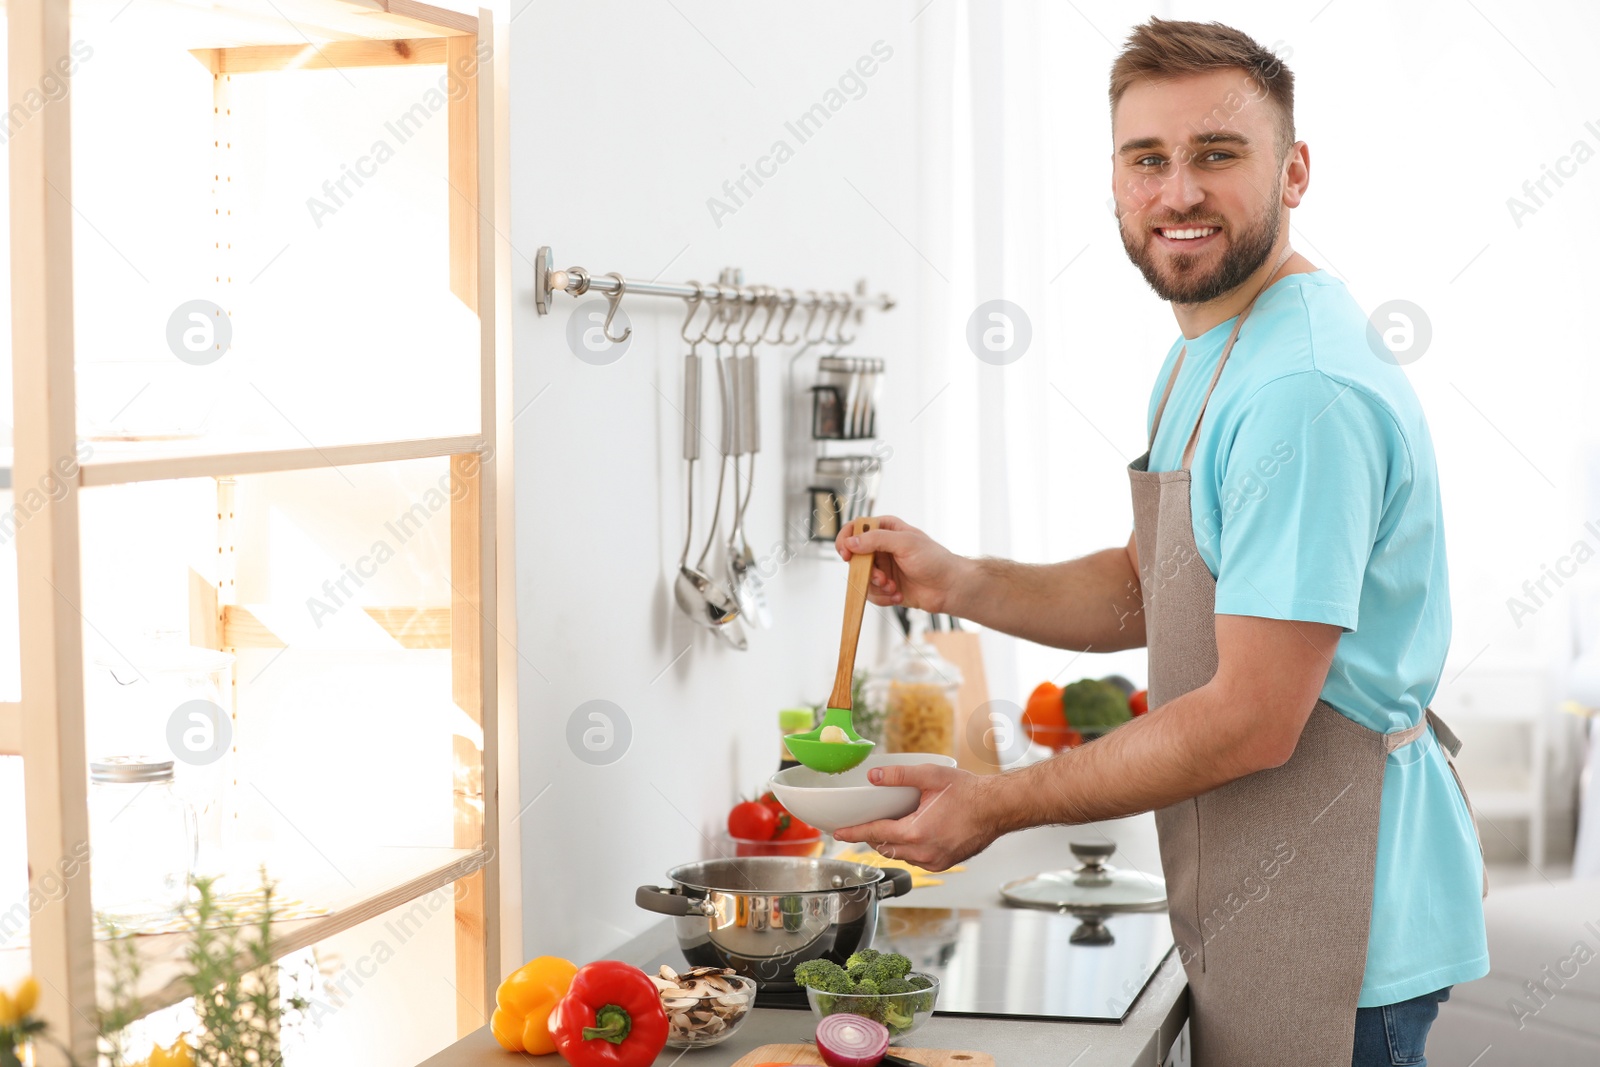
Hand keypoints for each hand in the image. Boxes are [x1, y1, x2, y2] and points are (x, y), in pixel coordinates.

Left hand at [831, 763, 1001, 870]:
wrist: (997, 808)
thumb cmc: (969, 793)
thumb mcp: (931, 776)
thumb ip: (899, 776)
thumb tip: (874, 777)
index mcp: (916, 833)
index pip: (875, 833)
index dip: (853, 833)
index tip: (838, 833)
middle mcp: (923, 853)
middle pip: (885, 847)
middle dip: (870, 837)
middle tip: (859, 825)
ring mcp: (935, 862)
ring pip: (901, 855)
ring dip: (890, 843)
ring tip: (885, 826)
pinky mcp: (944, 863)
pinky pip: (916, 859)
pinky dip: (908, 849)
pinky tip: (910, 834)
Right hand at [835, 515, 965, 612]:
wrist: (950, 587)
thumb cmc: (935, 560)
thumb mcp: (905, 543)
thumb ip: (876, 540)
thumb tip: (851, 541)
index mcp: (886, 530)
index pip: (856, 528)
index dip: (846, 539)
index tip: (846, 553)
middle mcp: (882, 548)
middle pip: (855, 557)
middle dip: (865, 571)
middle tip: (880, 577)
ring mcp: (883, 568)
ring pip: (861, 578)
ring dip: (876, 586)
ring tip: (893, 587)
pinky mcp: (886, 586)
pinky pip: (871, 593)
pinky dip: (882, 597)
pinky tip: (898, 595)